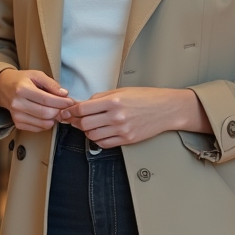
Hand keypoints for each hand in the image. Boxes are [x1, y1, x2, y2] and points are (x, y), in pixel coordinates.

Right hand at [0, 69, 72, 132]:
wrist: (2, 87)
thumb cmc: (21, 80)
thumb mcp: (36, 75)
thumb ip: (51, 84)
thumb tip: (64, 94)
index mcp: (22, 89)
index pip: (46, 100)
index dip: (61, 102)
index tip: (70, 101)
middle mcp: (17, 104)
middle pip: (45, 113)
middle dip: (59, 111)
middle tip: (65, 107)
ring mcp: (16, 115)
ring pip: (43, 123)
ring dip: (54, 119)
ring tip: (57, 111)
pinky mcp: (17, 123)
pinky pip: (37, 128)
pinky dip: (46, 124)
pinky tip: (48, 116)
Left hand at [59, 87, 208, 147]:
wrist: (166, 109)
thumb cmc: (146, 97)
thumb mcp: (122, 91)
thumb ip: (101, 98)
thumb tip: (82, 104)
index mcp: (114, 101)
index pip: (83, 109)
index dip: (71, 111)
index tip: (67, 111)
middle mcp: (116, 116)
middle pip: (84, 124)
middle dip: (76, 122)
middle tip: (74, 119)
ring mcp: (122, 130)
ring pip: (92, 136)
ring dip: (87, 131)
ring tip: (90, 125)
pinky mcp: (127, 139)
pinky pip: (104, 144)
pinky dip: (98, 139)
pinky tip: (100, 132)